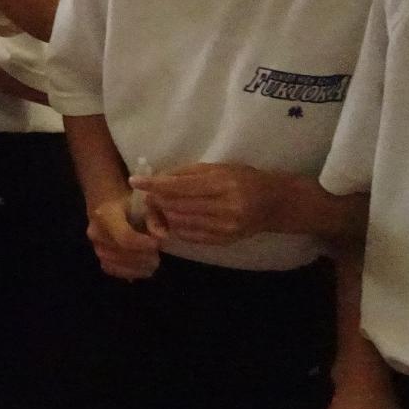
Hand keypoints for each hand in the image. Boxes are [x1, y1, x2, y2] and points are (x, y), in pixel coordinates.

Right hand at [86, 195, 162, 279]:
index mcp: (106, 214)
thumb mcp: (144, 203)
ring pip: (116, 264)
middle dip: (144, 257)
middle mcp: (96, 232)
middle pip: (121, 253)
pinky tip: (142, 269)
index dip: (143, 245)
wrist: (106, 202)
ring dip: (138, 267)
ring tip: (152, 262)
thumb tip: (163, 238)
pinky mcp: (98, 256)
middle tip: (157, 254)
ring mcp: (95, 246)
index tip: (157, 244)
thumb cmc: (129, 201)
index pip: (124, 237)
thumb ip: (155, 219)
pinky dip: (129, 272)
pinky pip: (111, 269)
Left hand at [130, 162, 287, 244]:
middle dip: (156, 200)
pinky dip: (176, 226)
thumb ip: (188, 174)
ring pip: (179, 222)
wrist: (273, 204)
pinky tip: (175, 218)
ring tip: (161, 205)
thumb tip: (158, 178)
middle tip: (149, 194)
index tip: (135, 181)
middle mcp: (224, 208)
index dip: (154, 184)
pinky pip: (188, 235)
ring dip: (164, 214)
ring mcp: (223, 228)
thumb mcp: (219, 168)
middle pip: (176, 206)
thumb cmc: (244, 179)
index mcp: (222, 185)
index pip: (180, 187)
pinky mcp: (222, 241)